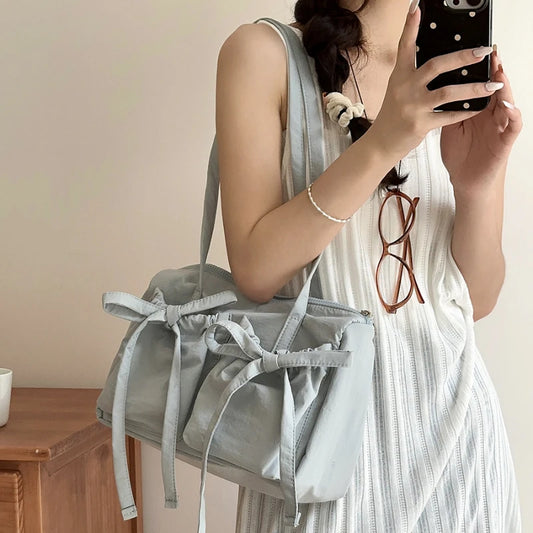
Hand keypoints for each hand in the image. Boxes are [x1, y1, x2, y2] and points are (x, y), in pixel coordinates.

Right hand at [369, 5, 500, 159]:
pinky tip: (477, 108)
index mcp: (399, 77)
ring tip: (492, 85)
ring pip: (448, 92)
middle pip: (436, 66)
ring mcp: (413, 107)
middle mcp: (405, 89)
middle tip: (483, 51)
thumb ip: (414, 75)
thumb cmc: (392, 116)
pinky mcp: (420, 124)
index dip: (410, 27)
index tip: (416, 8)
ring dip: (474, 88)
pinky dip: (465, 112)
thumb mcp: (397, 90)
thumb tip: (440, 61)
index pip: (405, 47)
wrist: (380, 143)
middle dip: (463, 57)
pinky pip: (448, 116)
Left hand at [440, 47, 522, 194]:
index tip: (469, 49)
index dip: (476, 68)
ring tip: (499, 73)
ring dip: (504, 86)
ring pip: (506, 101)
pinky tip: (508, 106)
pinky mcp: (506, 141)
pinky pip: (514, 125)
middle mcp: (490, 113)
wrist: (465, 181)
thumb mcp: (449, 126)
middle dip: (493, 69)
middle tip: (489, 52)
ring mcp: (500, 125)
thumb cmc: (459, 154)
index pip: (477, 83)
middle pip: (494, 86)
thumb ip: (446, 107)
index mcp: (476, 108)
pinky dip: (513, 114)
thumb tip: (431, 86)